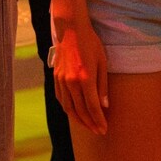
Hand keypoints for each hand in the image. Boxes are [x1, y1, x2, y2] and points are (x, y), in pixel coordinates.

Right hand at [53, 18, 108, 134]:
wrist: (70, 30)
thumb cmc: (90, 43)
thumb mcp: (102, 62)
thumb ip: (103, 86)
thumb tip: (105, 106)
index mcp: (85, 78)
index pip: (92, 107)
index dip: (99, 120)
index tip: (104, 129)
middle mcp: (71, 82)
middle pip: (80, 111)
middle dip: (90, 124)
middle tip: (98, 131)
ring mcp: (61, 81)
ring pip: (68, 108)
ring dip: (78, 120)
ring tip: (88, 126)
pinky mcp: (56, 78)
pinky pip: (61, 100)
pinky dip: (68, 109)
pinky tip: (75, 113)